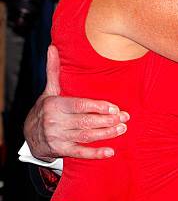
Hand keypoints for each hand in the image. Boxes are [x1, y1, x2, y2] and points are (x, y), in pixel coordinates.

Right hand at [24, 45, 129, 160]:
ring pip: (86, 136)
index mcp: (55, 105)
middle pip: (86, 121)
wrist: (29, 135)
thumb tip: (52, 47)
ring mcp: (58, 138)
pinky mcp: (60, 151)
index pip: (81, 105)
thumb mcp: (49, 90)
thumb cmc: (47, 108)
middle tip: (126, 118)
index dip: (99, 107)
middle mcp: (55, 122)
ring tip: (123, 129)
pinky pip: (80, 153)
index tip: (116, 108)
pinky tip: (110, 151)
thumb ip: (54, 70)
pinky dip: (95, 153)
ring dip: (106, 134)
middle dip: (107, 120)